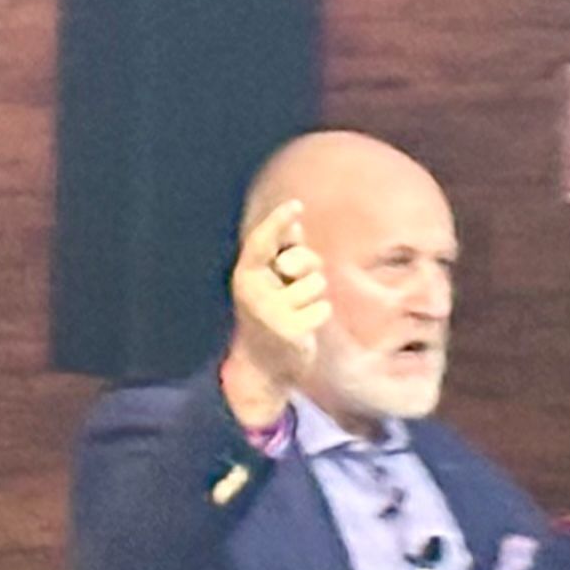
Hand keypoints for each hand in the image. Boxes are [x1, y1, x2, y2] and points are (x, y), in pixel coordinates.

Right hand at [223, 199, 329, 427]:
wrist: (262, 364)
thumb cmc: (271, 312)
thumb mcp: (271, 280)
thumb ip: (282, 252)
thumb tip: (295, 223)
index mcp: (246, 274)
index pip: (262, 243)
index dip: (278, 222)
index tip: (296, 205)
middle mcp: (253, 292)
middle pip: (301, 261)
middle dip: (308, 267)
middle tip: (294, 284)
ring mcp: (270, 313)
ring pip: (316, 285)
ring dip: (314, 296)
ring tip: (297, 311)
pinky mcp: (289, 333)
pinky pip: (323, 308)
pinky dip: (319, 315)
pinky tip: (303, 327)